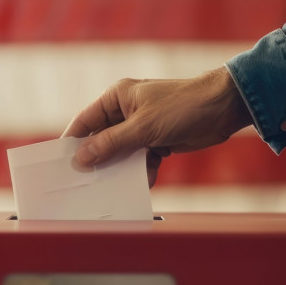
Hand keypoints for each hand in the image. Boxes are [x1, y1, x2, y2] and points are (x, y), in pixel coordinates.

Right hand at [62, 67, 252, 186]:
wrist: (224, 108)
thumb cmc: (183, 106)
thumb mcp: (142, 127)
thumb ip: (111, 143)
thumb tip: (82, 158)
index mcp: (116, 98)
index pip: (85, 121)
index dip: (72, 141)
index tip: (61, 163)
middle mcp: (126, 111)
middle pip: (102, 139)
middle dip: (98, 160)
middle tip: (85, 181)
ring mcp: (141, 127)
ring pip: (121, 153)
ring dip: (122, 168)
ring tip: (114, 186)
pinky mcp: (157, 141)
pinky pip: (141, 160)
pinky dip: (143, 171)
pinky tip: (146, 180)